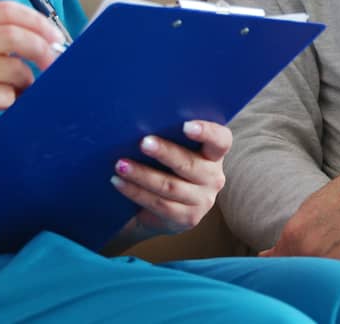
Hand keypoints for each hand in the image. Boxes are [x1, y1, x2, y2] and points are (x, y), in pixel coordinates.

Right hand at [0, 1, 63, 155]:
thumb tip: (51, 38)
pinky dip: (14, 99)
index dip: (36, 21)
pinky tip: (3, 103)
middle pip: (10, 35)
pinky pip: (6, 94)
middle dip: (40, 48)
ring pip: (12, 67)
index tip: (55, 36)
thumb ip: (7, 38)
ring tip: (17, 88)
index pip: (5, 11)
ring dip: (25, 81)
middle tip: (53, 61)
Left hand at [111, 120, 231, 235]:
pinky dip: (136, 192)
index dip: (207, 132)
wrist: (157, 209)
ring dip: (142, 175)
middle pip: (190, 164)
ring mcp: (202, 200)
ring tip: (121, 165)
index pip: (220, 140)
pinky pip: (159, 204)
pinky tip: (119, 182)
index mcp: (214, 154)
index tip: (186, 126)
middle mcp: (214, 177)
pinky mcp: (187, 218)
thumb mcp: (172, 152)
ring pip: (170, 186)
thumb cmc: (163, 168)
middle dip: (165, 152)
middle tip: (143, 143)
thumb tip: (141, 121)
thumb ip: (168, 137)